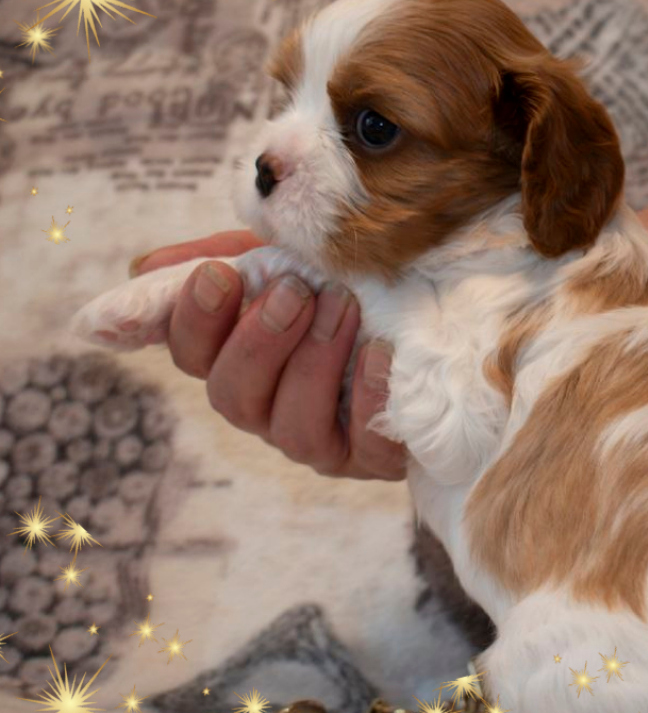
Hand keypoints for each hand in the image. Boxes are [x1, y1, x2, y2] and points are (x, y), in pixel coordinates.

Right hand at [130, 230, 406, 480]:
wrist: (437, 324)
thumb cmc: (349, 290)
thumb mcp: (290, 259)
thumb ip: (228, 255)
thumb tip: (144, 269)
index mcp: (241, 359)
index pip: (191, 355)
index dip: (194, 321)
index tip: (218, 275)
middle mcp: (271, 408)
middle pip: (232, 397)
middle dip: (258, 342)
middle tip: (295, 292)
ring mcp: (321, 440)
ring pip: (293, 428)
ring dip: (314, 362)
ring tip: (343, 306)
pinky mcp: (374, 456)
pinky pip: (364, 445)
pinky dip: (369, 396)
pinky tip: (380, 352)